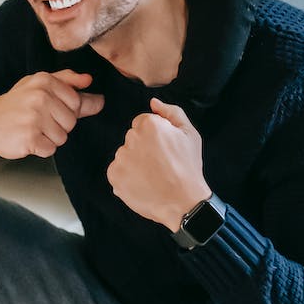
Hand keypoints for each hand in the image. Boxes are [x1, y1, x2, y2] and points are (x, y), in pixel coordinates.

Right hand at [0, 69, 104, 159]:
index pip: (77, 102)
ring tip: (31, 128)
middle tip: (38, 120)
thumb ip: (67, 81)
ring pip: (62, 137)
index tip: (49, 109)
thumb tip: (90, 81)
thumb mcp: (38, 84)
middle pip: (71, 121)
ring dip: (49, 138)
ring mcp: (34, 118)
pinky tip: (27, 139)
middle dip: (58, 125)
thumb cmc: (16, 103)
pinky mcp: (29, 138)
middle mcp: (41, 97)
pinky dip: (40, 148)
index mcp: (45, 80)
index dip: (65, 110)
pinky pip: (50, 149)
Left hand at [106, 97, 209, 230]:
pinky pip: (117, 171)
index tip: (164, 149)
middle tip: (160, 163)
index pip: (142, 123)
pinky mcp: (114, 176)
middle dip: (143, 147)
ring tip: (152, 175)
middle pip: (132, 138)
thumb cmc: (188, 166)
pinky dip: (126, 177)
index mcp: (149, 124)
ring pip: (125, 155)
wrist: (183, 202)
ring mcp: (121, 158)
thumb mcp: (189, 133)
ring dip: (134, 162)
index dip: (155, 136)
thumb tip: (153, 102)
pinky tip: (142, 183)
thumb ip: (171, 112)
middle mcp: (131, 138)